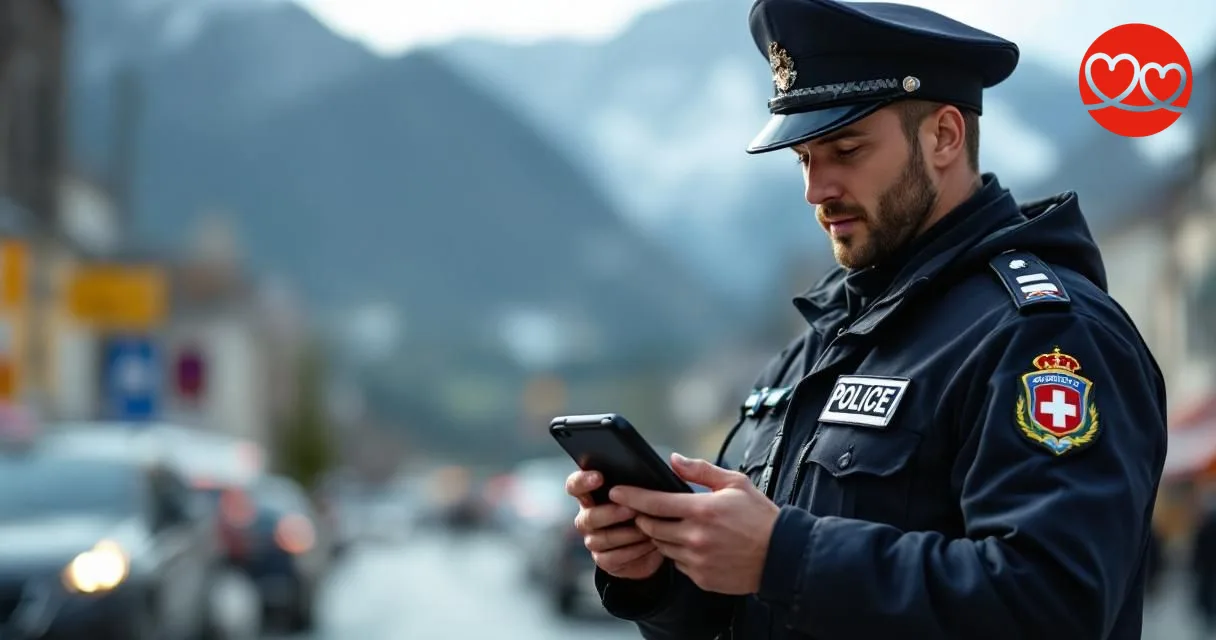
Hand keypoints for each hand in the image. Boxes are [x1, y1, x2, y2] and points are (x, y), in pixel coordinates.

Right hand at [566, 469, 664, 579]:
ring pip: (601, 539)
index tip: (599, 477)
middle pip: (588, 516)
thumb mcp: (652, 492)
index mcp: (593, 494)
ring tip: (648, 530)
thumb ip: (656, 477)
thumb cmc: (652, 510)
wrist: (658, 544)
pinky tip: (649, 545)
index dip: (583, 481)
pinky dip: (633, 552)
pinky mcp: (604, 560)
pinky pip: (612, 558)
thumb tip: (675, 459)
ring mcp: (594, 540)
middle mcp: (589, 517)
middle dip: (611, 513)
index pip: (575, 485)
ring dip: (626, 534)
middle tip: (632, 510)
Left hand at [610, 453, 779, 594]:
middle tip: (645, 511)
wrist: (781, 555)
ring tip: (673, 526)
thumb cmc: (759, 517)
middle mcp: (695, 537)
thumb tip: (674, 459)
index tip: (616, 492)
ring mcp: (697, 560)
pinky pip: (677, 564)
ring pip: (662, 546)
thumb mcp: (735, 483)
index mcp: (702, 510)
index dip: (631, 497)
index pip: (654, 503)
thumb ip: (701, 470)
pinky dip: (678, 554)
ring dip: (660, 536)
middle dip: (642, 517)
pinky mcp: (701, 578)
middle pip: (650, 527)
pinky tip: (691, 545)